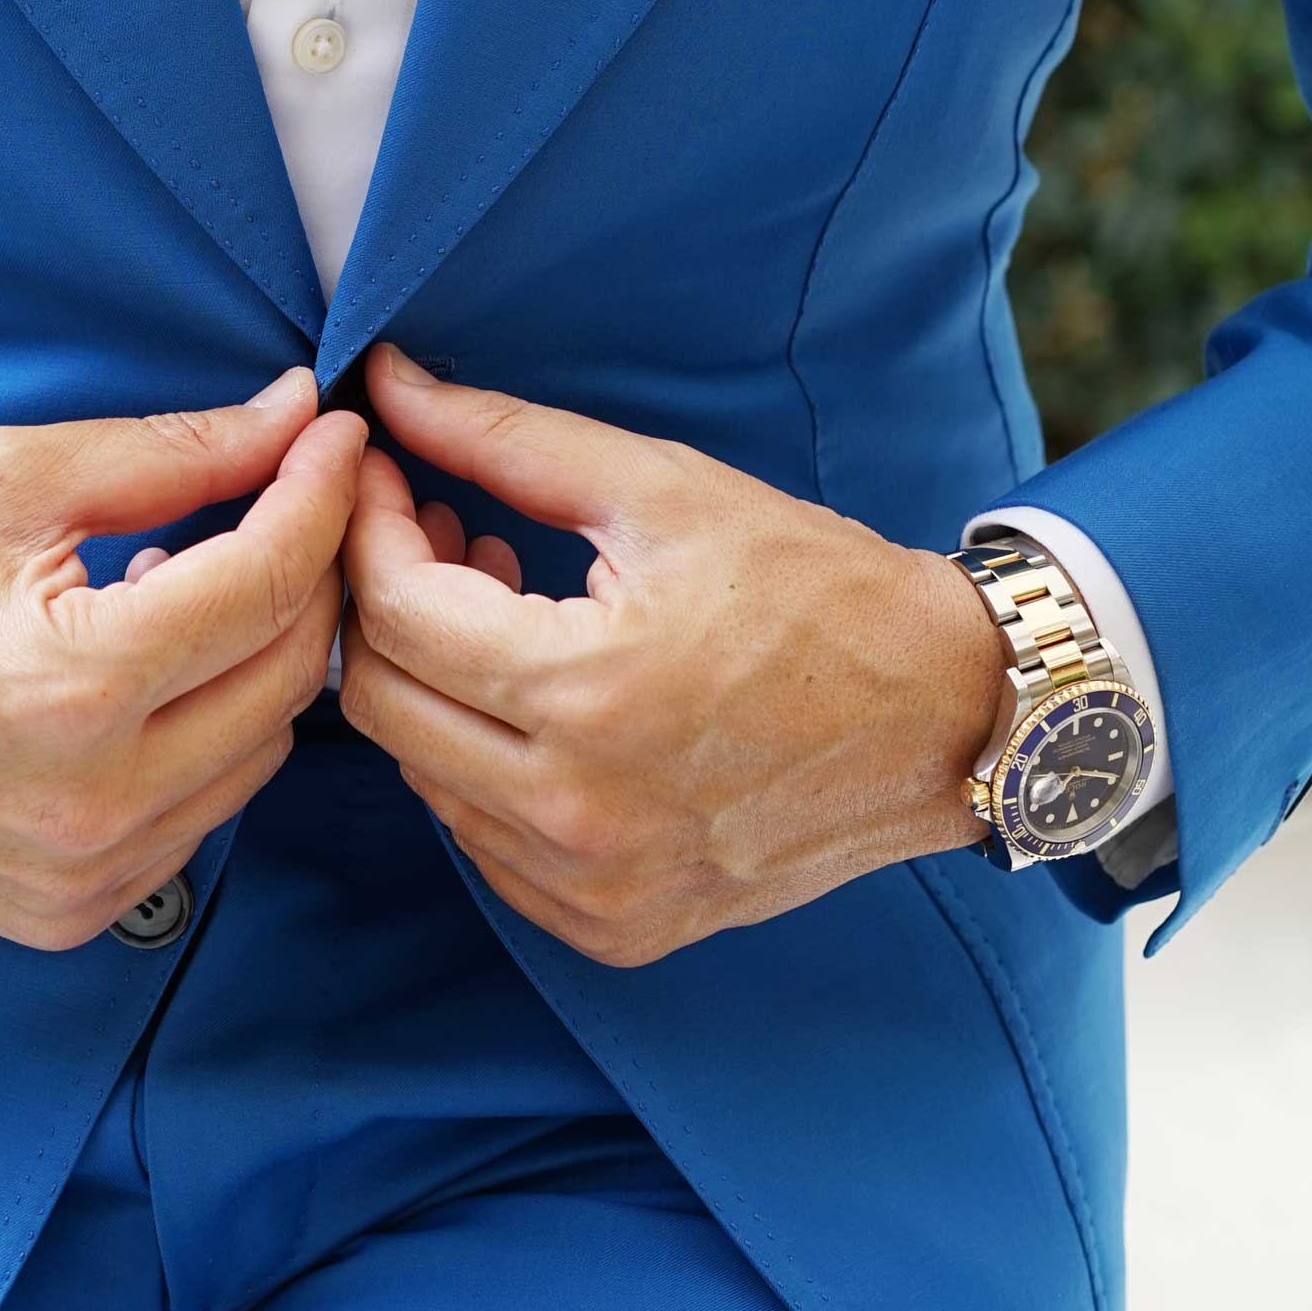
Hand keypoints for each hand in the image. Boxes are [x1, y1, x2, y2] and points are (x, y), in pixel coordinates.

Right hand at [0, 370, 363, 945]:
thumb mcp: (7, 480)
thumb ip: (171, 453)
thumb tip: (292, 416)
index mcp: (75, 687)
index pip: (268, 583)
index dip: (320, 494)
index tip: (335, 436)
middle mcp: (94, 802)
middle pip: (292, 675)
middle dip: (309, 573)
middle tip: (287, 498)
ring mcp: (85, 874)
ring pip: (262, 751)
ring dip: (256, 659)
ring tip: (186, 584)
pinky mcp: (71, 912)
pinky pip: (201, 813)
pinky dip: (203, 735)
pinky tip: (140, 674)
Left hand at [339, 345, 1004, 967]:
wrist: (943, 712)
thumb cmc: (814, 586)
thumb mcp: (662, 489)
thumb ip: (504, 438)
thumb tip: (388, 384)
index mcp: (587, 695)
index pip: (396, 614)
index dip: (368, 527)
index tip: (386, 474)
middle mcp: (578, 814)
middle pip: (381, 704)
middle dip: (384, 604)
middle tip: (437, 536)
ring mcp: (595, 886)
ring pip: (425, 777)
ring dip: (434, 685)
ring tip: (503, 608)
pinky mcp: (616, 927)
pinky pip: (486, 845)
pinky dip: (483, 766)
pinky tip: (540, 701)